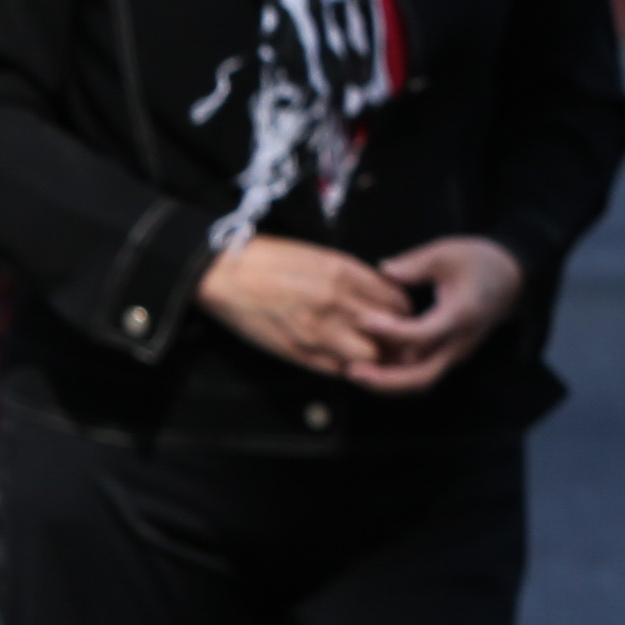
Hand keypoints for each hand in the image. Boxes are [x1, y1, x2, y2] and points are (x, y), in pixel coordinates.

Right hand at [193, 235, 412, 380]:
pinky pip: (338, 369)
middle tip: (392, 337)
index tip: (398, 314)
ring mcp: (317, 331)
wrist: (221, 276)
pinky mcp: (298, 352)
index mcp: (343, 273)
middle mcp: (336, 303)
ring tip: (367, 351)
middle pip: (391, 332)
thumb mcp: (316, 254)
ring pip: (369, 356)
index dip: (403, 311)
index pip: (397, 302)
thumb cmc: (266, 259)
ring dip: (373, 356)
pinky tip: (341, 357)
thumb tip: (378, 294)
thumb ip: (351, 275)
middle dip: (397, 337)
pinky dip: (346, 366)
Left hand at [350, 235, 527, 391]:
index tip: (363, 321)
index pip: (425, 334)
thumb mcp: (448, 253)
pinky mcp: (448, 354)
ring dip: (388, 383)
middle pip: (423, 375)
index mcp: (461, 315)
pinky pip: (422, 374)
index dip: (392, 331)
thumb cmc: (478, 262)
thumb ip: (416, 263)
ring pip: (421, 380)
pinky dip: (395, 377)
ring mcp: (455, 352)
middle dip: (386, 379)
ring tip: (353, 373)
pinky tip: (368, 367)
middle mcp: (459, 342)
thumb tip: (385, 270)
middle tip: (351, 371)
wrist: (512, 278)